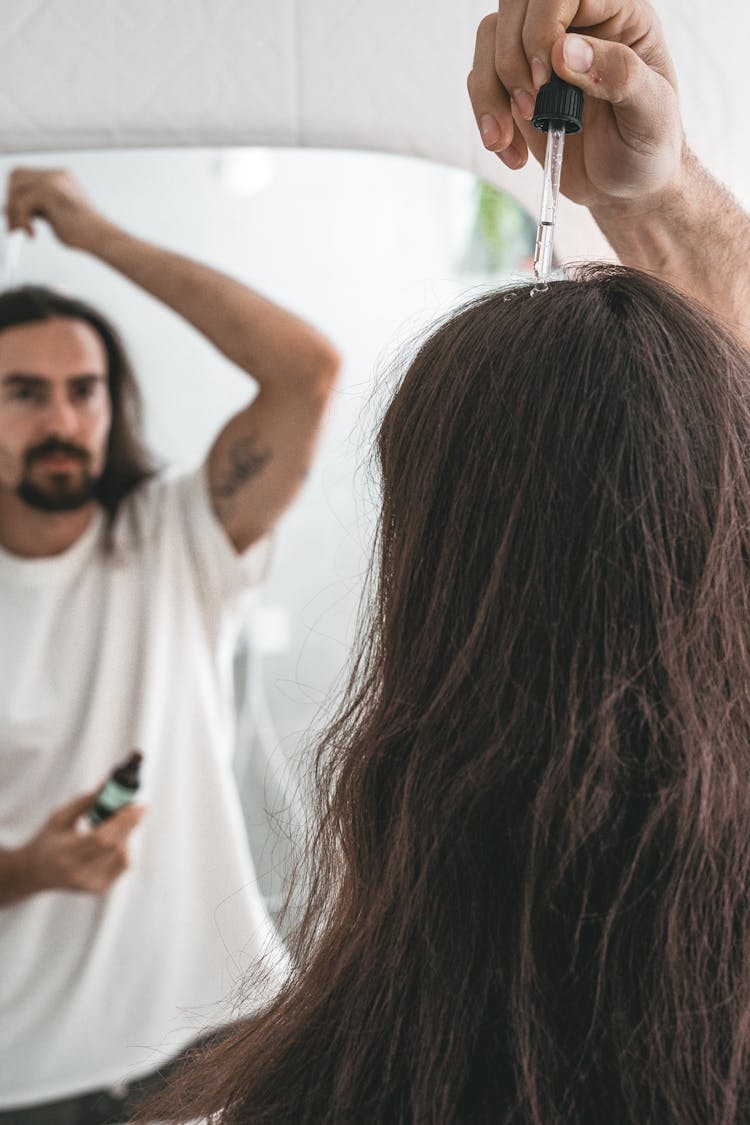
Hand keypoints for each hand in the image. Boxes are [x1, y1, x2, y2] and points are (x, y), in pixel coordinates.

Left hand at [4, 167, 108, 250]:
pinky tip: (33, 235)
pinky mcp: (51, 191)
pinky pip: (22, 203)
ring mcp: (54, 180)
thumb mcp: (55, 216)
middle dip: (10, 202)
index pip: (24, 176)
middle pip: (16, 176)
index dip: (14, 195)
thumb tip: (8, 210)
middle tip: (13, 227)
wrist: (101, 239)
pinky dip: (22, 221)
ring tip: (22, 231)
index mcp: (59, 177)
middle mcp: (56, 174)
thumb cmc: (83, 232)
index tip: (13, 218)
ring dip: (14, 213)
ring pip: (16, 190)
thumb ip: (36, 209)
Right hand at [22, 789, 145, 894]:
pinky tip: (115, 841)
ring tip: (118, 824)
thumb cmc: (49, 840)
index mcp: (64, 853)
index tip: (134, 805)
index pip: (100, 839)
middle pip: (113, 847)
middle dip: (129, 824)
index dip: (120, 821)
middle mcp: (77, 872)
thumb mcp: (59, 817)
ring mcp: (89, 884)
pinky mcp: (99, 889)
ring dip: (126, 835)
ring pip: (121, 856)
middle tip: (139, 808)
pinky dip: (124, 848)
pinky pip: (122, 865)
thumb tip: (109, 786)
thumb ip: (84, 802)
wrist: (37, 872)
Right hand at [467, 1, 684, 210]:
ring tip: (510, 136)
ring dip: (490, 91)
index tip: (547, 79)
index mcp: (617, 14)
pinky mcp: (517, 85)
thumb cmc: (648, 146)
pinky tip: (512, 151)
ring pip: (490, 37)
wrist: (626, 185)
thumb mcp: (651, 115)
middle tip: (533, 108)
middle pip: (517, 4)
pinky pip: (481, 79)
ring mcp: (541, 53)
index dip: (543, 26)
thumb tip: (565, 50)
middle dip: (511, 58)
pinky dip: (486, 117)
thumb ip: (619, 76)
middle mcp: (576, 24)